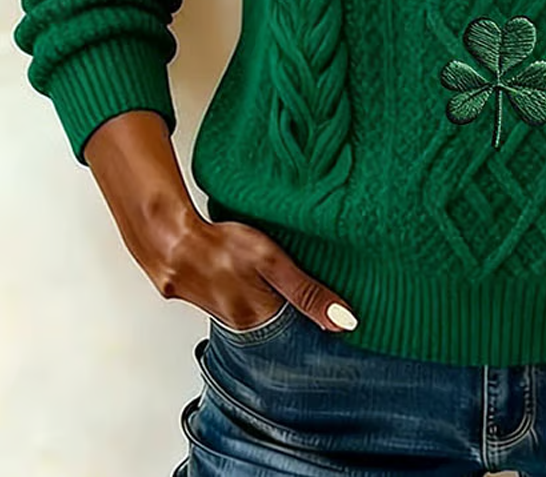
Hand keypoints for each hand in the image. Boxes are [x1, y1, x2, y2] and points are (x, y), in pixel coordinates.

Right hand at [137, 203, 359, 333]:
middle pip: (283, 329)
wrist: (171, 240)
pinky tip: (261, 282)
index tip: (342, 322)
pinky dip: (258, 297)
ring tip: (292, 290)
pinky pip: (245, 306)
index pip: (302, 336)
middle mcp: (243, 325)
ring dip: (279, 306)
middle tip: (322, 302)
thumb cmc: (221, 246)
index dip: (320, 325)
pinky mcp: (215, 301)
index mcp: (260, 320)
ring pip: (264, 318)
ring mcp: (226, 315)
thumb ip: (307, 293)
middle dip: (301, 317)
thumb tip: (344, 322)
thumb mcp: (272, 264)